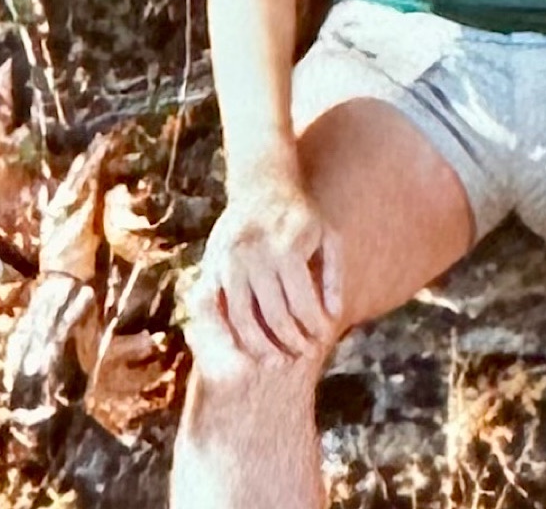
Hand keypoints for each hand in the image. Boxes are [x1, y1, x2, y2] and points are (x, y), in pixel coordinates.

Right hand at [194, 173, 342, 366]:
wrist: (261, 184)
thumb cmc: (302, 216)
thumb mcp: (329, 238)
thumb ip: (334, 277)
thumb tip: (333, 317)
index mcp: (287, 248)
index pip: (302, 303)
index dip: (314, 328)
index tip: (322, 339)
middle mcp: (255, 255)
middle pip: (273, 316)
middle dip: (291, 342)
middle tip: (303, 355)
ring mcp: (229, 261)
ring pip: (241, 318)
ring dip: (261, 346)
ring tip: (278, 360)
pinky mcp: (212, 264)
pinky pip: (216, 309)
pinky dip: (228, 333)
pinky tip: (244, 349)